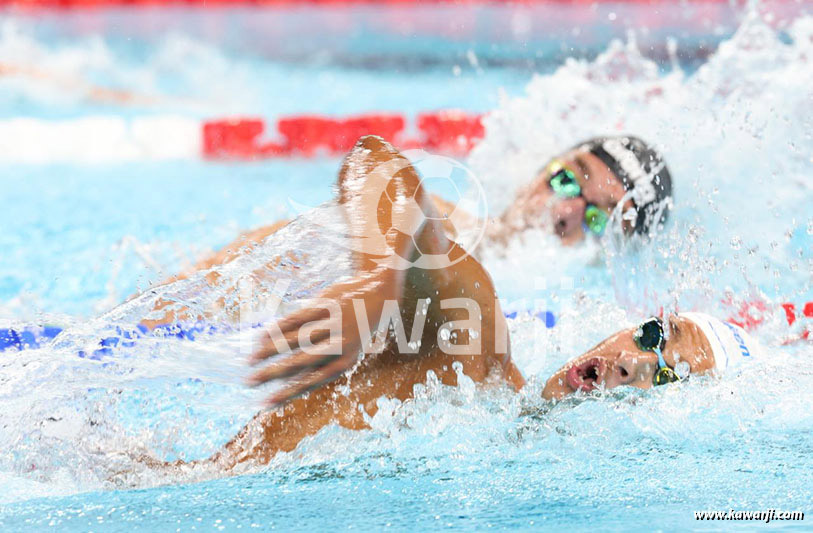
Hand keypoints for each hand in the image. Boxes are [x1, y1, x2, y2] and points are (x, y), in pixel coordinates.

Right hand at [247, 267, 399, 407]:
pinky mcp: (326, 305)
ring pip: (295, 340)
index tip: (265, 403)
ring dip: (269, 350)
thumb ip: (319, 361)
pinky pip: (296, 318)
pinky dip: (277, 328)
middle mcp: (339, 345)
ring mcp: (332, 323)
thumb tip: (286, 379)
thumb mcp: (344, 349)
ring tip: (250, 360)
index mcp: (345, 362)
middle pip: (299, 363)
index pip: (310, 382)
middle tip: (249, 382)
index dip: (286, 394)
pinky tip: (261, 337)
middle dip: (271, 374)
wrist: (378, 293)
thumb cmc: (355, 329)